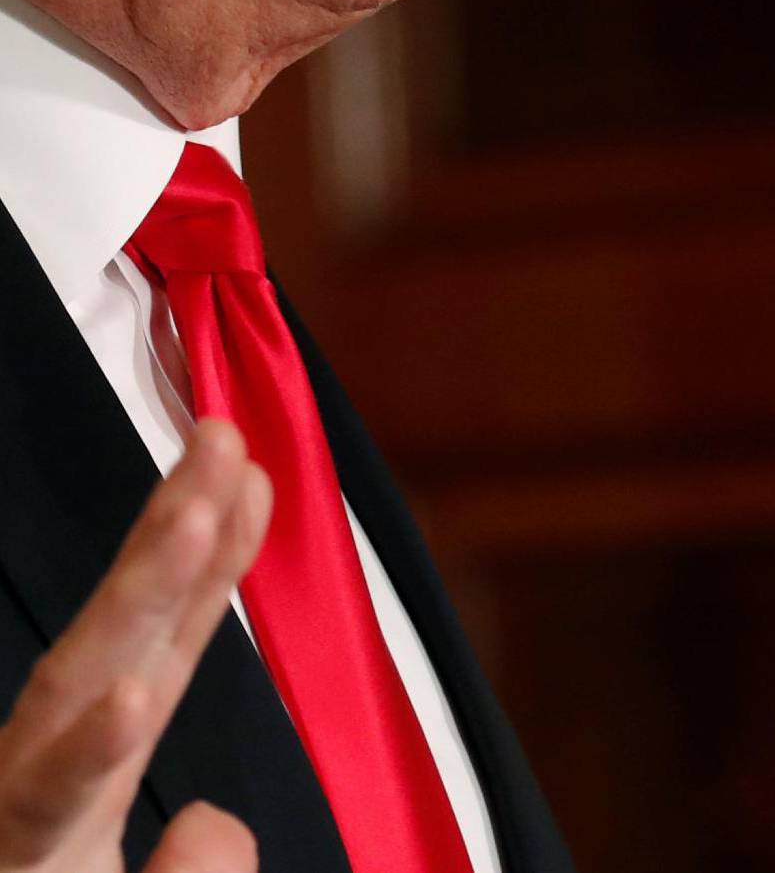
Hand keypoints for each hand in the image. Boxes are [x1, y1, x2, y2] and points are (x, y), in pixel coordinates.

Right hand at [0, 419, 270, 871]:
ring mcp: (12, 837)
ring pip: (63, 720)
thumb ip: (193, 870)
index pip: (157, 658)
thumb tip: (212, 820)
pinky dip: (76, 761)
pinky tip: (119, 706)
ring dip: (133, 612)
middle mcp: (32, 803)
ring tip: (190, 520)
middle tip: (221, 443)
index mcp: (75, 798)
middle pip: (109, 657)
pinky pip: (41, 808)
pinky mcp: (10, 859)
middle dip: (164, 548)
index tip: (250, 465)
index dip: (207, 561)